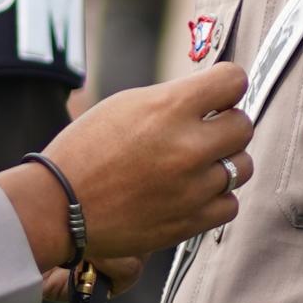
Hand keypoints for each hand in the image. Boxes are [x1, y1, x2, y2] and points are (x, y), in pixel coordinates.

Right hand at [19, 63, 251, 283]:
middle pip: (244, 125)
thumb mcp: (126, 105)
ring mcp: (193, 187)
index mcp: (169, 108)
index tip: (218, 94)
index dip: (227, 85)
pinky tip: (192, 192)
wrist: (59, 206)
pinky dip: (216, 198)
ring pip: (242, 167)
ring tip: (196, 164)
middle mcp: (188, 147)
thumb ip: (174, 99)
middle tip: (204, 131)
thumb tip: (212, 98)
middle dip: (226, 124)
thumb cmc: (85, 151)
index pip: (234, 80)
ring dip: (224, 162)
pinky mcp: (190, 221)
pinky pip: (230, 204)